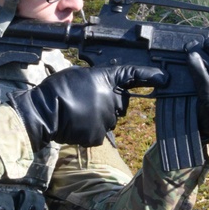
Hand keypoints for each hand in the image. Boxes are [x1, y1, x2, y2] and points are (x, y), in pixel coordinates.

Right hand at [11, 64, 165, 147]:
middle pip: (120, 103)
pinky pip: (100, 133)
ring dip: (98, 117)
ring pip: (109, 119)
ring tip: (78, 113)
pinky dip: (90, 131)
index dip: (149, 76)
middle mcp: (111, 98)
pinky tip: (77, 125)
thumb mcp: (79, 75)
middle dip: (110, 103)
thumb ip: (97, 80)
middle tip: (87, 102)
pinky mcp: (100, 134)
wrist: (44, 112)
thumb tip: (103, 88)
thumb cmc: (58, 90)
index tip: (164, 79)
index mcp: (106, 79)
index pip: (132, 75)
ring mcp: (107, 118)